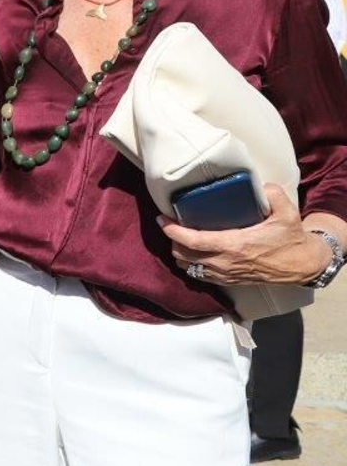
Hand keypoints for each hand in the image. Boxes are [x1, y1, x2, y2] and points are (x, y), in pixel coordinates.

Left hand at [160, 185, 330, 286]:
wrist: (302, 265)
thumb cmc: (291, 239)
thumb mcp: (287, 212)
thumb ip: (272, 194)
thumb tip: (258, 184)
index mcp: (234, 245)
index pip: (193, 241)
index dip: (173, 231)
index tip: (162, 220)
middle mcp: (225, 262)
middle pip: (183, 254)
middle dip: (172, 239)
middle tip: (169, 225)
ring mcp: (225, 274)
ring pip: (188, 267)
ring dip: (179, 252)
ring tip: (178, 237)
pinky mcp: (228, 281)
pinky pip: (199, 275)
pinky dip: (190, 264)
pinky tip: (192, 252)